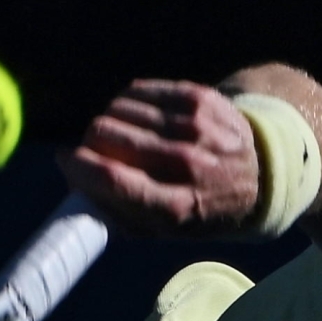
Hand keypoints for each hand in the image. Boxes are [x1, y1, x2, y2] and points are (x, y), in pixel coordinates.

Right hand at [57, 80, 261, 236]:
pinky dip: (126, 102)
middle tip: (93, 150)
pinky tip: (133, 116)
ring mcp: (196, 127)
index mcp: (178, 207)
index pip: (115, 179)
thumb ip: (119, 215)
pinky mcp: (198, 98)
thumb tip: (76, 186)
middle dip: (90, 143)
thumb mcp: (164, 230)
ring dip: (108, 121)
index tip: (65, 160)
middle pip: (112, 137)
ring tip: (118, 135)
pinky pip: (138, 90)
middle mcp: (189, 165)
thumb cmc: (199, 205)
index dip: (80, 167)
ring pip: (121, 108)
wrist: (256, 173)